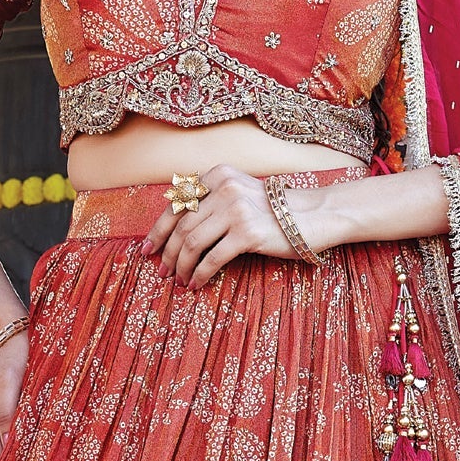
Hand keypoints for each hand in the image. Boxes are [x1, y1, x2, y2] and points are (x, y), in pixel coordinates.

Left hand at [144, 165, 300, 286]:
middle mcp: (224, 188)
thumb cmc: (272, 212)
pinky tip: (196, 284)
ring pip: (192, 243)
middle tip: (162, 272)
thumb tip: (174, 231)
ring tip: (180, 281)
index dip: (158, 230)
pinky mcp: (247, 233)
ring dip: (181, 266)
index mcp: (217, 176)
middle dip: (168, 253)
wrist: (311, 216)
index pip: (177, 205)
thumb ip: (210, 202)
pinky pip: (212, 259)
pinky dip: (200, 274)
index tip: (147, 250)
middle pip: (182, 226)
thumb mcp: (238, 193)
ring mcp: (236, 210)